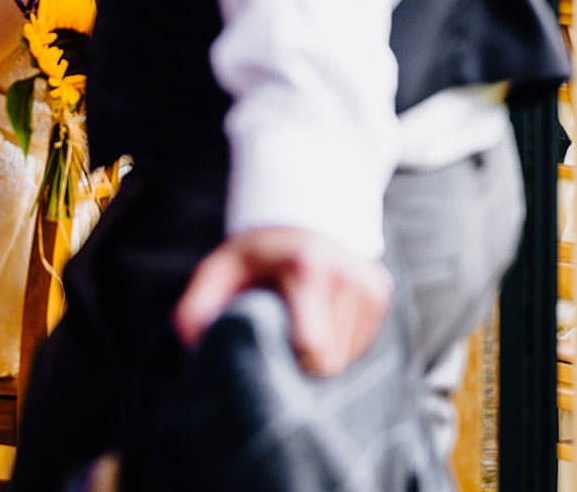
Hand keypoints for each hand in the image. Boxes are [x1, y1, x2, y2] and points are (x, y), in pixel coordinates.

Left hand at [174, 225, 392, 377]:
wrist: (297, 214)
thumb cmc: (252, 255)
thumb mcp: (218, 270)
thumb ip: (198, 306)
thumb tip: (195, 344)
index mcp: (308, 268)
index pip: (314, 349)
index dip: (290, 361)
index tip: (272, 347)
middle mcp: (348, 276)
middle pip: (331, 360)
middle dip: (304, 360)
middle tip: (282, 335)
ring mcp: (371, 284)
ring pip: (349, 356)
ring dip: (323, 351)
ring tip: (300, 322)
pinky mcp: (382, 291)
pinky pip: (362, 343)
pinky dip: (339, 341)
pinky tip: (320, 317)